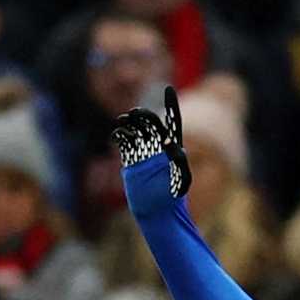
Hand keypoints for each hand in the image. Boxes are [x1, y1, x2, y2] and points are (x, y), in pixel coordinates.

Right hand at [112, 85, 191, 204]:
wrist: (157, 211)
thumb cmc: (173, 197)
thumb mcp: (180, 178)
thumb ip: (178, 160)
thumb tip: (172, 143)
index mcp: (173, 147)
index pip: (172, 121)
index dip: (170, 104)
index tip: (168, 88)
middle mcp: (158, 147)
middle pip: (151, 123)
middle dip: (142, 115)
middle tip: (134, 113)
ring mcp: (144, 153)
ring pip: (136, 130)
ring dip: (130, 122)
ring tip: (123, 120)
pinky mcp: (132, 160)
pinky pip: (125, 143)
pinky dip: (121, 135)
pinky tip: (119, 134)